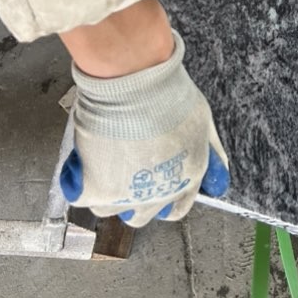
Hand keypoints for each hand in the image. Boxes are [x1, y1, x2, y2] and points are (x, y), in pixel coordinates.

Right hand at [59, 13, 229, 227]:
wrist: (135, 83)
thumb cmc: (169, 95)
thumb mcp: (203, 123)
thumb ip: (211, 154)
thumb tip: (218, 183)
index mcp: (187, 178)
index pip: (178, 207)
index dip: (165, 198)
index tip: (153, 185)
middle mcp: (158, 195)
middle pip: (142, 214)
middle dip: (135, 198)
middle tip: (124, 170)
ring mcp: (124, 196)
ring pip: (110, 209)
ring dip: (106, 192)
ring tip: (103, 162)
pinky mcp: (93, 190)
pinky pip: (81, 196)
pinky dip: (79, 182)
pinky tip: (83, 162)